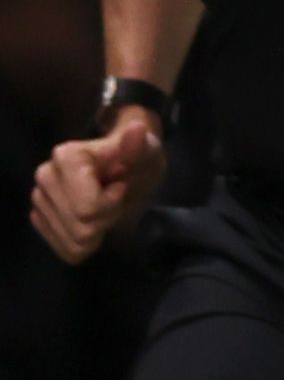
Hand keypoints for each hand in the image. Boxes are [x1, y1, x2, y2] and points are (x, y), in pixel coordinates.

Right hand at [30, 107, 165, 263]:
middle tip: (116, 199)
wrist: (126, 170)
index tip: (121, 186)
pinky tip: (93, 221)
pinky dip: (86, 243)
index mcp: (65, 157)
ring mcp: (39, 200)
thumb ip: (139, 147)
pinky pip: (66, 249)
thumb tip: (136, 129)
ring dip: (98, 230)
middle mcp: (45, 177)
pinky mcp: (40, 219)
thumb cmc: (136, 158)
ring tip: (106, 207)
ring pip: (73, 241)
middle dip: (106, 218)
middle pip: (80, 227)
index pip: (87, 208)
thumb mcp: (147, 152)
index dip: (112, 204)